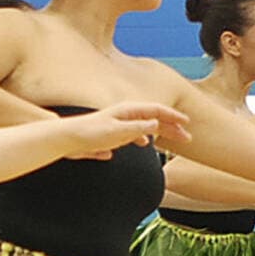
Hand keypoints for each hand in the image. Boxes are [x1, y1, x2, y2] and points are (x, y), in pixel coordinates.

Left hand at [62, 101, 187, 158]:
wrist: (67, 139)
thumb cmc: (91, 134)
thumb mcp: (119, 132)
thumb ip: (139, 128)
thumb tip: (157, 123)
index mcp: (129, 111)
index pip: (157, 110)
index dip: (173, 116)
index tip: (187, 123)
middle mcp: (124, 115)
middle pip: (153, 119)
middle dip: (171, 127)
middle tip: (186, 138)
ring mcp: (117, 124)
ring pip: (144, 127)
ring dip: (159, 132)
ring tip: (170, 141)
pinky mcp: (109, 135)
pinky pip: (131, 135)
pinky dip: (142, 138)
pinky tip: (143, 145)